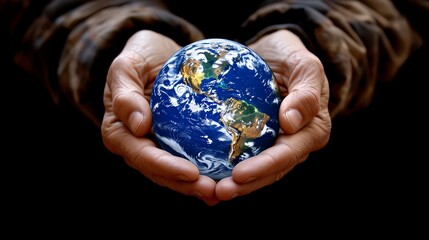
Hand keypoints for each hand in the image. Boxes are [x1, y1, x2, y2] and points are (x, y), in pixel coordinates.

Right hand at [101, 30, 219, 205]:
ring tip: (225, 189)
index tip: (191, 173)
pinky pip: (192, 158)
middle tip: (214, 190)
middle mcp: (137, 144)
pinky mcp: (177, 141)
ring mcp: (158, 145)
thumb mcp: (126, 65)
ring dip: (199, 184)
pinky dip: (209, 170)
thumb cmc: (139, 56)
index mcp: (119, 132)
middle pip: (161, 172)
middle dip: (187, 185)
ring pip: (177, 172)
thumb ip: (124, 94)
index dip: (166, 168)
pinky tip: (231, 178)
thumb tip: (137, 127)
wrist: (160, 54)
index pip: (141, 156)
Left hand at [214, 29, 331, 199]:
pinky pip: (243, 157)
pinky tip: (205, 175)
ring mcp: (275, 143)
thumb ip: (306, 92)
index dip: (264, 167)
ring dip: (235, 184)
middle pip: (271, 171)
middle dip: (246, 185)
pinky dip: (226, 167)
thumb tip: (290, 124)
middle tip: (219, 192)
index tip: (239, 174)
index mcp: (311, 130)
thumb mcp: (305, 65)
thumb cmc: (291, 55)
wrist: (273, 53)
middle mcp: (295, 143)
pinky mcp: (257, 140)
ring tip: (210, 192)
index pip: (287, 154)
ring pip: (257, 171)